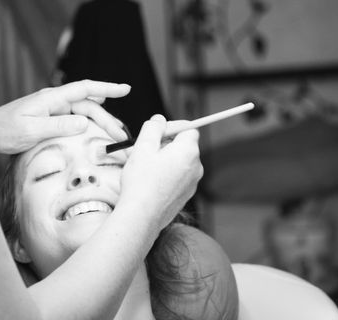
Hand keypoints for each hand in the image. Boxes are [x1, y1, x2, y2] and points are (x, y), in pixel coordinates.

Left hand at [0, 80, 130, 154]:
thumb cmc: (3, 132)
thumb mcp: (30, 131)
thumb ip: (58, 126)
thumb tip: (84, 122)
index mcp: (50, 99)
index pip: (84, 88)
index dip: (107, 87)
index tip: (126, 88)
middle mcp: (53, 101)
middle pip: (87, 105)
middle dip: (107, 118)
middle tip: (121, 136)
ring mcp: (51, 110)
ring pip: (82, 113)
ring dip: (99, 123)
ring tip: (115, 136)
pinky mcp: (48, 119)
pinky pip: (73, 120)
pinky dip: (87, 125)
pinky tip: (96, 131)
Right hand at [120, 115, 202, 230]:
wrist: (142, 216)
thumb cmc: (141, 181)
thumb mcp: (143, 147)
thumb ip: (153, 128)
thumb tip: (159, 120)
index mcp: (188, 151)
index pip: (189, 128)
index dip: (172, 126)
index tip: (156, 132)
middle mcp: (196, 166)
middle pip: (184, 144)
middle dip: (166, 142)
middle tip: (145, 148)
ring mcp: (192, 182)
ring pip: (180, 161)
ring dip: (165, 158)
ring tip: (145, 166)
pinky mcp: (185, 194)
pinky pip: (178, 176)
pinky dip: (167, 173)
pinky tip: (150, 180)